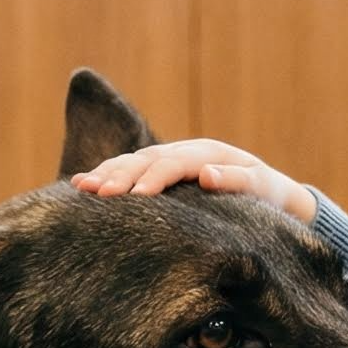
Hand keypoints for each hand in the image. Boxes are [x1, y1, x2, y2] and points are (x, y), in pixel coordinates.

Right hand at [72, 137, 317, 223]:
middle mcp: (184, 151)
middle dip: (121, 175)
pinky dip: (105, 175)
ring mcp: (169, 159)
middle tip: (99, 194)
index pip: (175, 163)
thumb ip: (237, 180)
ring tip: (81, 187)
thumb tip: (207, 174)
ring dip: (105, 173)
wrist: (268, 191)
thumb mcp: (262, 187)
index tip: (137, 196)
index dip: (155, 177)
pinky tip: (79, 185)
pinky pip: (127, 170)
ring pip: (132, 162)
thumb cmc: (267, 194)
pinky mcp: (158, 172)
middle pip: (146, 159)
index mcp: (207, 152)